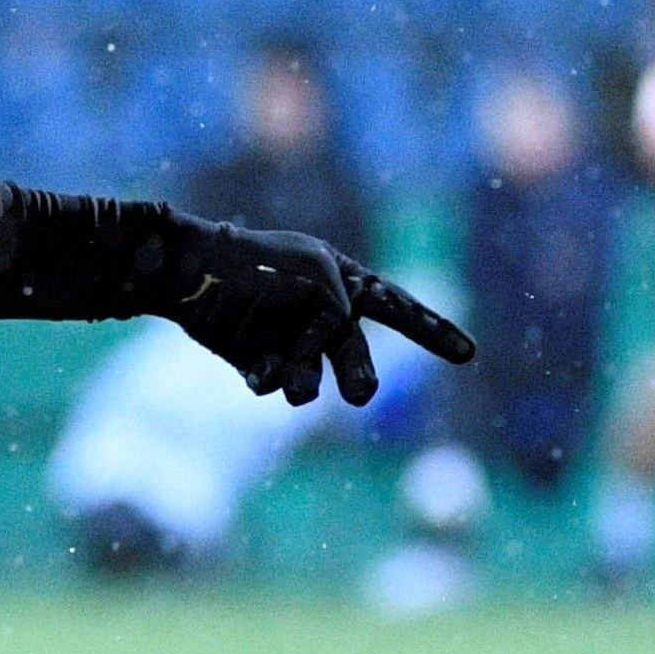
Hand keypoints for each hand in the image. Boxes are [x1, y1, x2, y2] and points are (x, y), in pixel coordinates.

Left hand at [169, 222, 474, 406]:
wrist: (187, 272)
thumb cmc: (256, 259)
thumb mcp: (314, 270)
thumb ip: (339, 309)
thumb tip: (334, 355)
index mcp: (342, 282)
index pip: (397, 308)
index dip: (432, 330)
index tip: (467, 355)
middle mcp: (320, 318)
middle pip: (355, 355)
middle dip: (358, 374)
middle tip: (359, 394)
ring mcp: (289, 342)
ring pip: (312, 379)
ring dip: (308, 385)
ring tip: (298, 389)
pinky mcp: (256, 362)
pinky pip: (272, 383)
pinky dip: (268, 379)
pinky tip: (256, 369)